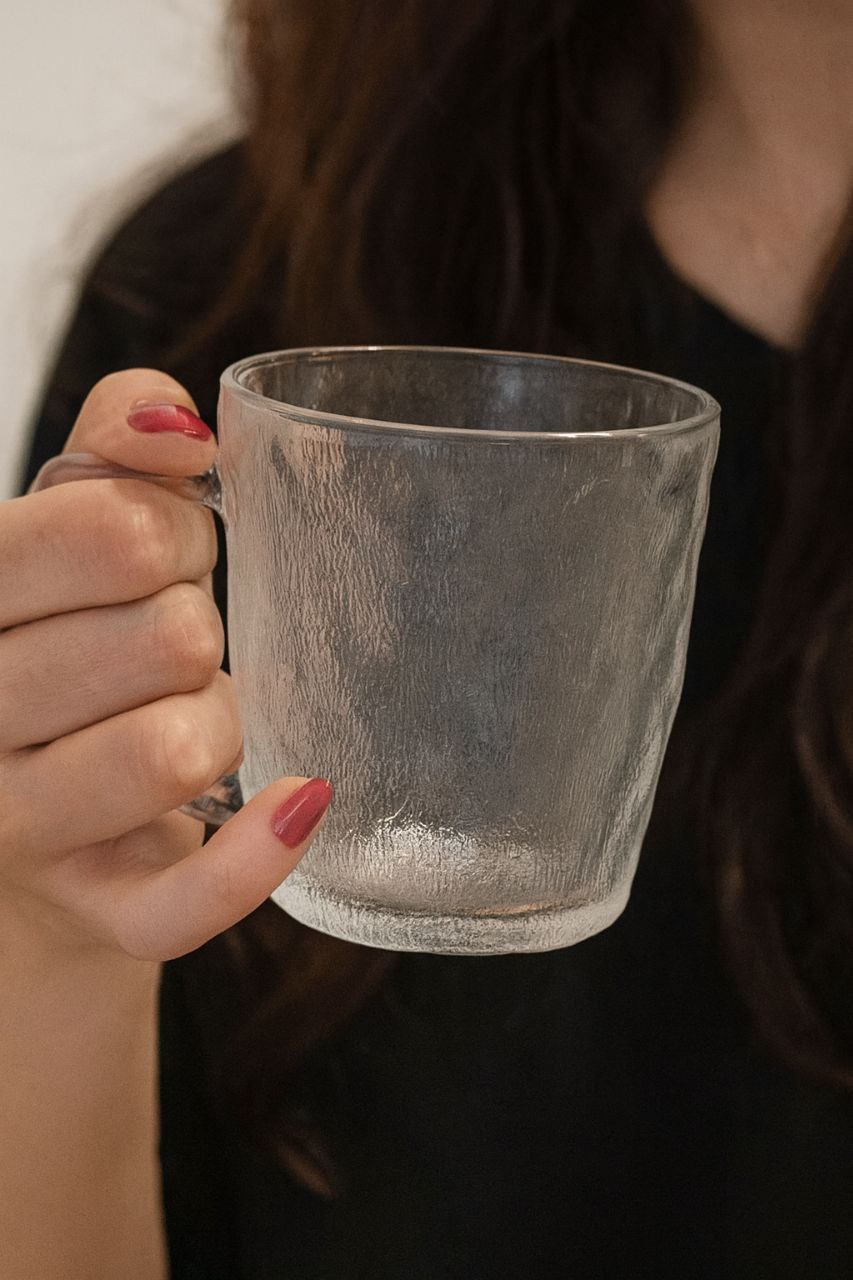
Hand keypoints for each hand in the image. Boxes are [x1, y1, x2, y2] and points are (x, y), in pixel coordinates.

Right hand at [0, 369, 330, 962]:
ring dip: (222, 719)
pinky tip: (297, 800)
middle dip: (198, 626)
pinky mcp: (95, 908)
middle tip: (173, 644)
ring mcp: (19, 826)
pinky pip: (185, 902)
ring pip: (180, 749)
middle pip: (165, 638)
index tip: (164, 555)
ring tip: (192, 715)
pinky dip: (256, 855)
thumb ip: (109, 446)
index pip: (107, 531)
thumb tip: (177, 423)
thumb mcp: (62, 529)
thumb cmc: (64, 644)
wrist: (36, 809)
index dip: (174, 532)